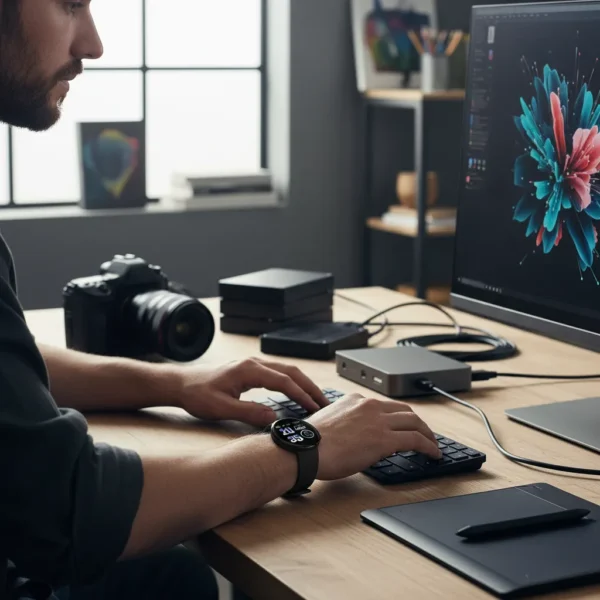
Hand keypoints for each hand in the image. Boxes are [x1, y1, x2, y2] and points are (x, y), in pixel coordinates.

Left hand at [178, 358, 328, 426]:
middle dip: (310, 387)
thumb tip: (274, 416)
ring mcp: (253, 364)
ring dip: (303, 383)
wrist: (181, 383)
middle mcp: (254, 363)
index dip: (302, 395)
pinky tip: (296, 392)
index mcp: (249, 370)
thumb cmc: (197, 394)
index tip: (315, 409)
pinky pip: (278, 373)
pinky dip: (292, 382)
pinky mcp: (250, 369)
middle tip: (325, 403)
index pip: (284, 381)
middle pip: (291, 372)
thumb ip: (248, 412)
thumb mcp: (221, 408)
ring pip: (286, 370)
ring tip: (316, 399)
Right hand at [308, 393, 440, 480]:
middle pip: (405, 411)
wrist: (306, 449)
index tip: (402, 427)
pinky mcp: (384, 438)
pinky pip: (415, 439)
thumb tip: (358, 437)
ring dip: (427, 434)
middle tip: (424, 434)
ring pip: (414, 422)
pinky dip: (428, 446)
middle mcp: (369, 405)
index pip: (385, 406)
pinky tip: (432, 454)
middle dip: (418, 423)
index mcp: (355, 400)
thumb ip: (348, 423)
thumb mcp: (331, 422)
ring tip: (432, 445)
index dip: (398, 418)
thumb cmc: (311, 442)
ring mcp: (378, 420)